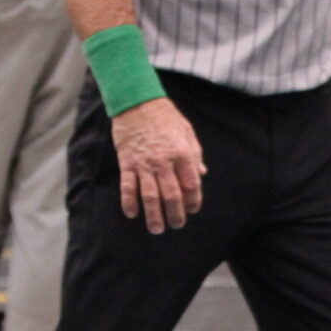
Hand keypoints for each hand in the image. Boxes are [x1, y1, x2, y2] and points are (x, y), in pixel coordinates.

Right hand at [111, 97, 205, 233]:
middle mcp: (164, 162)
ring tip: (157, 229)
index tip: (193, 210)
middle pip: (172, 196)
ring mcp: (144, 163)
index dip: (194, 202)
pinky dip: (129, 202)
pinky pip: (128, 187)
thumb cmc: (165, 116)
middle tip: (177, 225)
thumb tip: (203, 174)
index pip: (192, 185)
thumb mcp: (187, 132)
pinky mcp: (127, 162)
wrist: (137, 101)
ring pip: (150, 196)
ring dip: (154, 216)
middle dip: (176, 215)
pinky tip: (132, 214)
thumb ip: (195, 155)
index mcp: (183, 154)